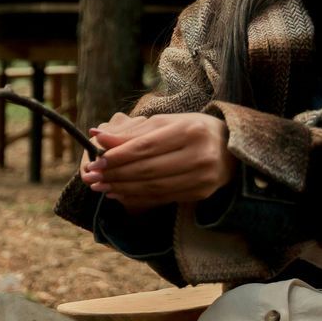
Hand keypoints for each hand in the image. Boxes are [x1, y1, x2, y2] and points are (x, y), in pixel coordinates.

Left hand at [80, 112, 233, 210]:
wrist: (230, 147)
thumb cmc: (191, 129)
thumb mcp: (165, 123)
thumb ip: (132, 132)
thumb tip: (97, 137)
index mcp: (190, 131)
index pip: (147, 147)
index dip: (118, 156)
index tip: (96, 161)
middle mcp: (200, 155)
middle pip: (148, 169)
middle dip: (116, 175)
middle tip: (92, 177)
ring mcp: (203, 177)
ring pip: (154, 187)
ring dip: (123, 188)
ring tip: (101, 186)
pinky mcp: (202, 192)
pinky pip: (163, 197)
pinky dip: (138, 196)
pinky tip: (120, 193)